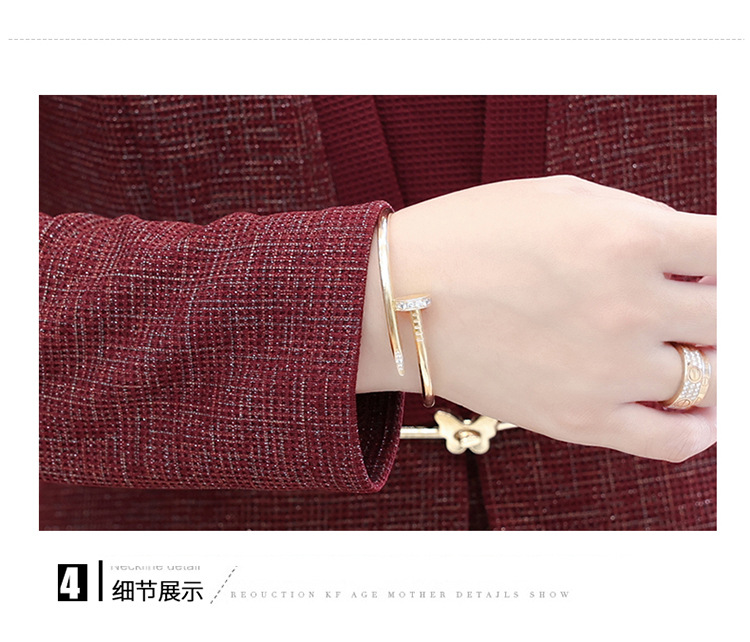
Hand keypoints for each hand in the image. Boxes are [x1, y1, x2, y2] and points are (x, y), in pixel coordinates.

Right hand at [357, 176, 716, 461]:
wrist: (398, 297)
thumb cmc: (472, 235)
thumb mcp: (562, 198)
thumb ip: (641, 220)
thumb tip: (694, 258)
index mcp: (628, 237)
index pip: (730, 251)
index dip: (726, 258)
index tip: (711, 265)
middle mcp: (629, 306)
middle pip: (726, 318)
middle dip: (713, 308)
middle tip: (688, 305)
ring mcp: (608, 370)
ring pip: (708, 379)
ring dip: (704, 360)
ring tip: (681, 349)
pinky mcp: (580, 419)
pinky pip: (674, 441)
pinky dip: (699, 431)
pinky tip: (698, 413)